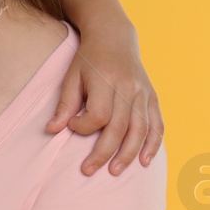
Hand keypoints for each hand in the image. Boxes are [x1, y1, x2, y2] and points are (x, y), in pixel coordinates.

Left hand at [47, 22, 162, 175]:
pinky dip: (153, 144)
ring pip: (140, 129)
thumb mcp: (71, 76)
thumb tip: (52, 130)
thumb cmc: (88, 60)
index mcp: (105, 80)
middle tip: (88, 170)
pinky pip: (157, 124)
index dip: (83, 127)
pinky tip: (144, 161)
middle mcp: (128, 87)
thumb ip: (65, 104)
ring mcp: (143, 92)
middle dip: (104, 152)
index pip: (98, 114)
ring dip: (129, 154)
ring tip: (115, 172)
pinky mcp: (152, 97)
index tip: (70, 126)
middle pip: (119, 127)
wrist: (114, 37)